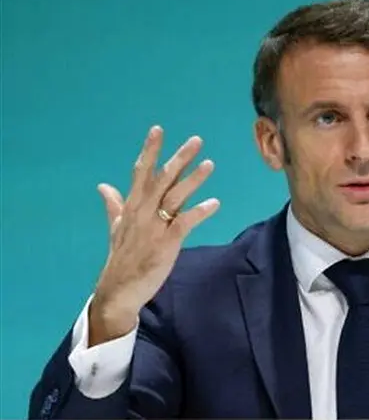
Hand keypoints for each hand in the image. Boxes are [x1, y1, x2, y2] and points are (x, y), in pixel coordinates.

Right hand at [89, 126, 219, 345]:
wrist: (118, 290)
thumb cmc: (121, 258)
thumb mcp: (116, 228)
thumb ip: (114, 205)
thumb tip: (103, 186)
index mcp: (131, 206)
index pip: (141, 172)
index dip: (150, 150)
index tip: (158, 129)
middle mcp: (142, 212)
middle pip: (162, 179)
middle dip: (179, 158)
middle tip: (196, 140)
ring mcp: (154, 228)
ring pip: (174, 197)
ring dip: (193, 180)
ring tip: (210, 164)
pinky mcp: (165, 244)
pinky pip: (184, 224)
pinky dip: (199, 212)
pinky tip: (215, 203)